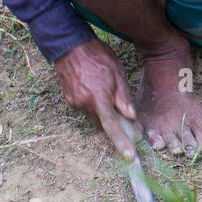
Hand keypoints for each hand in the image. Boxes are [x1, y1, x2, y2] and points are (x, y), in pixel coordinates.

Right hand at [53, 38, 140, 158]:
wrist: (69, 45)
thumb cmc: (97, 56)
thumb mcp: (117, 72)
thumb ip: (124, 97)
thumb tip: (132, 117)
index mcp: (98, 98)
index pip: (112, 126)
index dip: (121, 142)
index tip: (129, 156)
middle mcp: (84, 104)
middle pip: (104, 122)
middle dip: (116, 121)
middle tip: (129, 117)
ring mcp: (75, 103)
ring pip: (96, 115)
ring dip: (105, 110)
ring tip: (107, 89)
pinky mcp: (69, 100)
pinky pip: (87, 108)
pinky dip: (95, 104)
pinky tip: (96, 87)